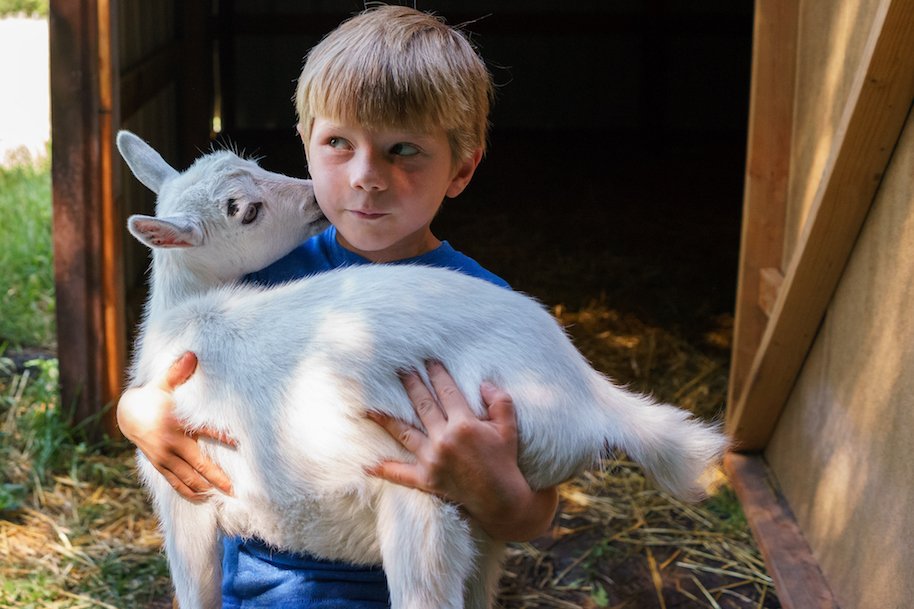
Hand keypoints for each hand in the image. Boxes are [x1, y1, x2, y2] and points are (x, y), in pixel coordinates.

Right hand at [116, 352, 235, 501]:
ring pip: (188, 477)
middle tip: (235, 489)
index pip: (204, 430)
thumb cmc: (154, 396)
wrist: (128, 414)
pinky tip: (203, 498)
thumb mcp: (164, 383)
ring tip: (223, 497)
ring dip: (206, 488)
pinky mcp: (160, 465)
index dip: (223, 436)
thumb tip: (192, 354)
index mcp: (177, 423)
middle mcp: (171, 443)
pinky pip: (175, 482)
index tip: (241, 443)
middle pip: (199, 464)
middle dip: (217, 477)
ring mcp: (165, 457)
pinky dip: (189, 491)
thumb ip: (179, 372)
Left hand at [365, 361, 557, 540]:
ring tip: (370, 407)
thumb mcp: (509, 428)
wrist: (502, 500)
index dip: (437, 374)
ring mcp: (432, 460)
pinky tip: (366, 464)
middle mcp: (444, 439)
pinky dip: (383, 469)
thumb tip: (483, 383)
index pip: (446, 391)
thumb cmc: (505, 461)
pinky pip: (400, 474)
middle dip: (410, 384)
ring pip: (404, 433)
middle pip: (422, 405)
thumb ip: (499, 402)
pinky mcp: (426, 480)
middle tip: (400, 369)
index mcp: (464, 424)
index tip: (428, 360)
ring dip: (386, 418)